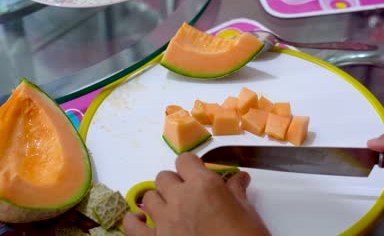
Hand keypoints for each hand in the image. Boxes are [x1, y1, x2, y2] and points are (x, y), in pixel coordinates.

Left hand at [123, 153, 269, 235]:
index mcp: (204, 185)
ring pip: (149, 197)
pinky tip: (143, 221)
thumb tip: (240, 178)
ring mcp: (164, 221)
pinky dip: (135, 222)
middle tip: (189, 195)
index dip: (192, 166)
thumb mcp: (247, 213)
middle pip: (164, 177)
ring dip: (160, 200)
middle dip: (176, 183)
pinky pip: (133, 226)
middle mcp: (180, 198)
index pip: (185, 160)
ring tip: (172, 209)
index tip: (199, 175)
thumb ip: (237, 192)